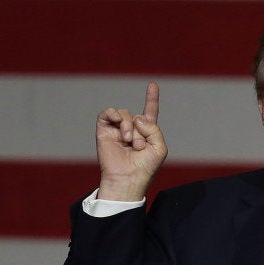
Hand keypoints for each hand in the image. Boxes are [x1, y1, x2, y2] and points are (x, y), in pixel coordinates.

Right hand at [95, 82, 167, 200]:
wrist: (127, 179)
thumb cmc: (145, 167)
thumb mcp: (159, 147)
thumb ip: (153, 128)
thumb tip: (136, 118)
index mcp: (146, 133)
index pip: (149, 112)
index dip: (151, 99)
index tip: (153, 85)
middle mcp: (131, 129)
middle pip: (137, 116)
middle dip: (140, 130)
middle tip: (139, 147)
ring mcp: (117, 130)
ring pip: (124, 114)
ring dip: (128, 126)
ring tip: (129, 141)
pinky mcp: (104, 131)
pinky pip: (107, 113)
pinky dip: (114, 115)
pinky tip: (119, 125)